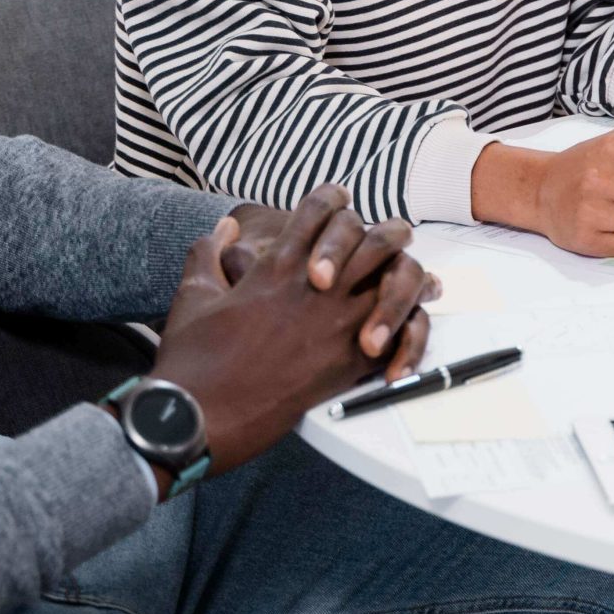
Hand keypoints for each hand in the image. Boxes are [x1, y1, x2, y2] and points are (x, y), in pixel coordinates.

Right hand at [146, 187, 436, 480]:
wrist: (199, 415)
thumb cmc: (191, 358)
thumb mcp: (193, 295)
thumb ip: (207, 253)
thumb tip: (223, 228)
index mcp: (278, 265)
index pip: (319, 208)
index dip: (333, 199)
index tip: (341, 203)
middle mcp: (316, 286)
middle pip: (374, 238)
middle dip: (388, 234)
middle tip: (394, 241)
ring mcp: (338, 323)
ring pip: (398, 280)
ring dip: (410, 277)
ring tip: (422, 281)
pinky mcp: (350, 363)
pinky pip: (402, 335)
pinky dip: (413, 329)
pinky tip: (414, 327)